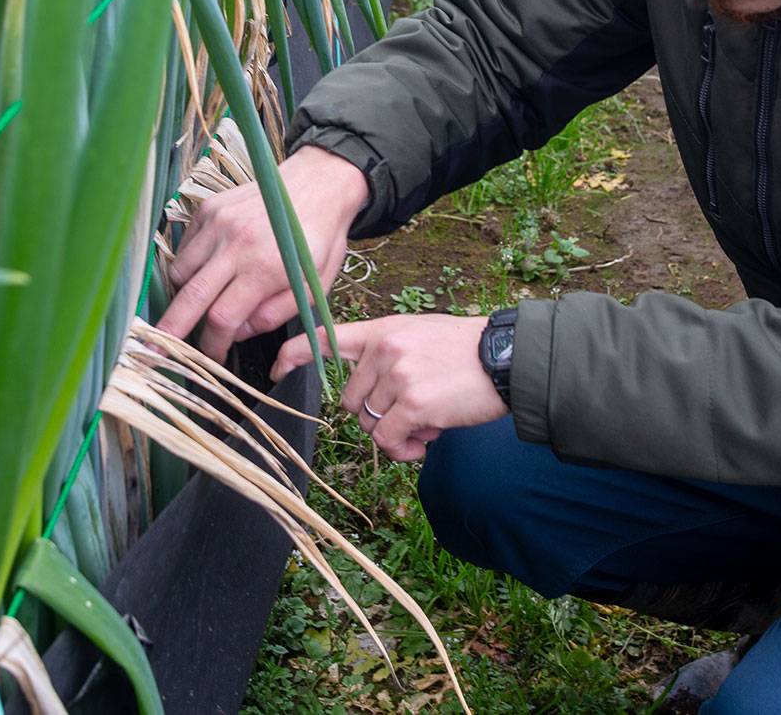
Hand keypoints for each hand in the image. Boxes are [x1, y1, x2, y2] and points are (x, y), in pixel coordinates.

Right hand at [154, 145, 369, 361]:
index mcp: (264, 268)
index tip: (211, 358)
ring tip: (199, 303)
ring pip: (181, 272)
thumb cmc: (319, 239)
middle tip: (151, 352)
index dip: (211, 346)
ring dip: (184, 295)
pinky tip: (208, 270)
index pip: (222, 318)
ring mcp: (218, 223)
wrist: (318, 184)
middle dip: (169, 329)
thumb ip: (274, 314)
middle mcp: (235, 244)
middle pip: (191, 297)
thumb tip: (239, 333)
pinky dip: (189, 265)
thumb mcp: (313, 286)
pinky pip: (185, 247)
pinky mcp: (209, 208)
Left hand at [272, 314, 507, 461]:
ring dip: (394, 433)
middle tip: (410, 413)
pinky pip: (388, 440)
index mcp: (383, 332)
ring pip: (369, 424)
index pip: (327, 338)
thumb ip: (389, 358)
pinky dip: (403, 448)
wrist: (504, 358)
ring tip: (426, 423)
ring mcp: (398, 376)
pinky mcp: (414, 403)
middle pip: (351, 401)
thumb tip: (370, 403)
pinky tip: (424, 440)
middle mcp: (385, 351)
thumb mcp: (420, 335)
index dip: (295, 354)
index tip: (276, 368)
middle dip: (375, 415)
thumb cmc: (465, 352)